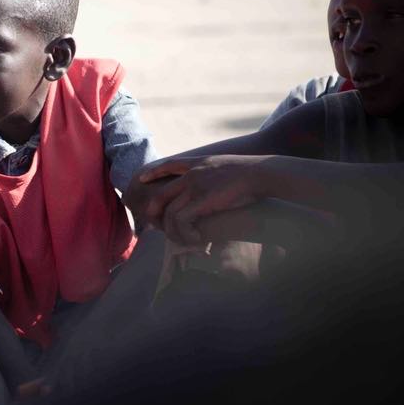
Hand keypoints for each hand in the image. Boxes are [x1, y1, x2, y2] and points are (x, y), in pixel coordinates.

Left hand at [133, 154, 268, 245]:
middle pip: (160, 194)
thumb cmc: (255, 175)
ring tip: (184, 241)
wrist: (262, 173)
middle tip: (155, 226)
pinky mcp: (201, 200)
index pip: (169, 165)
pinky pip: (180, 221)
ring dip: (174, 232)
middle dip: (153, 212)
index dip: (154, 172)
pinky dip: (185, 234)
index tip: (142, 179)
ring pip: (170, 214)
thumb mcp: (229, 168)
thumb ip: (217, 175)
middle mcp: (192, 174)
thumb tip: (219, 184)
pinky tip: (196, 240)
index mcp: (199, 163)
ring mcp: (194, 187)